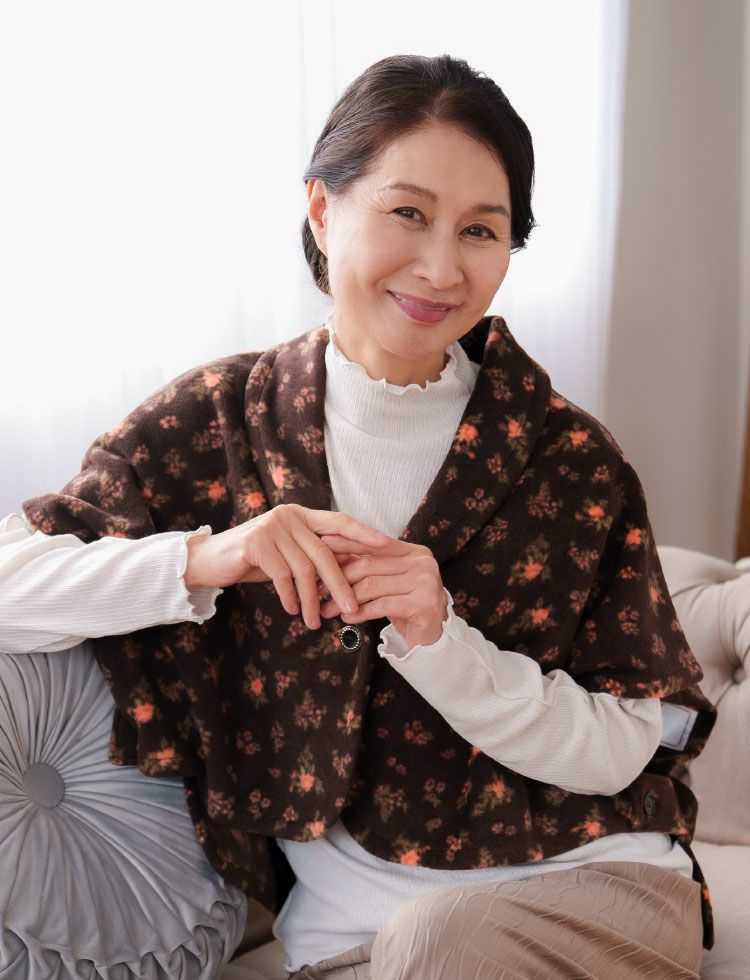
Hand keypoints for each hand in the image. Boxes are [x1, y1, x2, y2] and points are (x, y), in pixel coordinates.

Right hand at [184, 504, 392, 629]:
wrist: (212, 560)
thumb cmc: (256, 560)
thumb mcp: (290, 556)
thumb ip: (315, 557)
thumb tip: (352, 571)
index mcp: (302, 515)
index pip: (339, 521)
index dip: (364, 533)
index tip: (387, 545)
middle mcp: (289, 516)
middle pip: (325, 553)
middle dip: (341, 584)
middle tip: (352, 609)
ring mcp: (271, 527)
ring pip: (304, 569)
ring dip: (313, 600)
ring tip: (315, 622)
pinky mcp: (255, 543)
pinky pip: (282, 576)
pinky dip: (290, 597)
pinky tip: (294, 611)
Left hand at [316, 535, 448, 649]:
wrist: (431, 640)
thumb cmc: (405, 608)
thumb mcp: (387, 583)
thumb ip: (367, 567)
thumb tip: (332, 554)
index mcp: (415, 552)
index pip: (376, 544)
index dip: (348, 543)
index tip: (322, 545)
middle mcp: (423, 563)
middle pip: (371, 565)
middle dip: (340, 577)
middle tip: (319, 590)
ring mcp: (426, 583)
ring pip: (373, 586)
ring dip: (346, 598)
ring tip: (328, 609)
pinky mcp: (424, 605)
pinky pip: (382, 606)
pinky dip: (361, 612)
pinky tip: (347, 618)